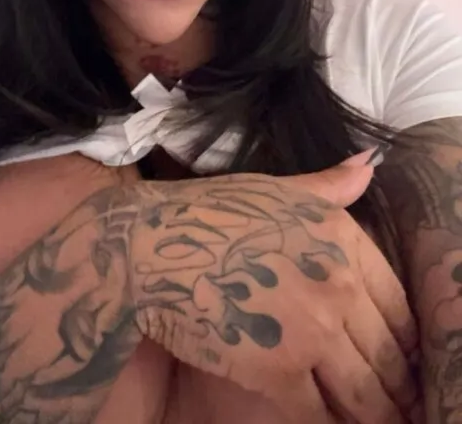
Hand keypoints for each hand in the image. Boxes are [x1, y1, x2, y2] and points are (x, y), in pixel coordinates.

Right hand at [128, 156, 419, 423]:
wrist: (155, 247)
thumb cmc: (211, 211)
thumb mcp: (278, 188)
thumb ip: (329, 186)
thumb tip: (369, 165)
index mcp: (343, 240)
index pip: (399, 307)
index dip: (406, 342)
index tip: (406, 360)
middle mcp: (338, 286)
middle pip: (388, 356)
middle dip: (397, 386)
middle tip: (400, 402)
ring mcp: (313, 332)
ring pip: (364, 392)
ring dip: (374, 412)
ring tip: (377, 418)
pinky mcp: (280, 373)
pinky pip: (320, 413)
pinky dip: (329, 423)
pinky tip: (330, 423)